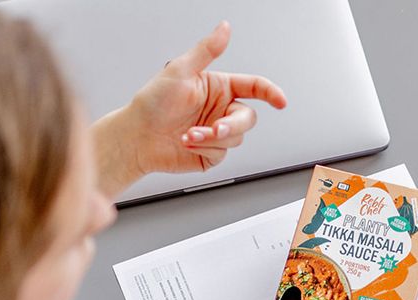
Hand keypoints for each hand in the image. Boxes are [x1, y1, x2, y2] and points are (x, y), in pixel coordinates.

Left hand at [93, 22, 286, 195]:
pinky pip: (222, 153)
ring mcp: (216, 132)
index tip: (280, 101)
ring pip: (236, 138)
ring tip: (189, 134)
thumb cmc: (152, 102)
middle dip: (233, 125)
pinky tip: (187, 142)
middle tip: (216, 128)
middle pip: (247, 118)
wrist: (136, 137)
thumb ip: (207, 50)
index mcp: (218, 87)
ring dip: (212, 137)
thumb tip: (224, 28)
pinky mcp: (210, 152)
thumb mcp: (180, 70)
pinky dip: (205, 148)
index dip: (270, 93)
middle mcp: (220, 110)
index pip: (253, 87)